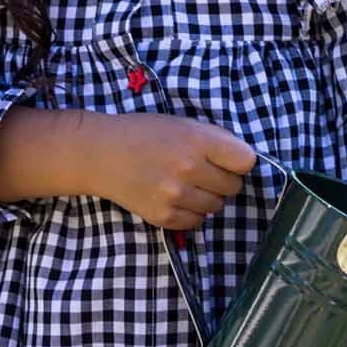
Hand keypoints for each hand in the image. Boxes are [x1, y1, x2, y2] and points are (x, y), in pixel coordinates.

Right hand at [90, 112, 257, 229]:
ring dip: (207, 198)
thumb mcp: (182, 124)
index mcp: (197, 140)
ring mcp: (175, 196)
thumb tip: (245, 162)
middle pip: (233, 187)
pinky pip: (197, 222)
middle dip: (223, 180)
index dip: (238, 161)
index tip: (227, 160)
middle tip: (202, 172)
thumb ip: (214, 140)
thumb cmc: (144, 134)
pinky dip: (192, 212)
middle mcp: (188, 169)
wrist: (101, 154)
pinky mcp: (163, 217)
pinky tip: (176, 198)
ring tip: (186, 184)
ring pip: (216, 207)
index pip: (246, 161)